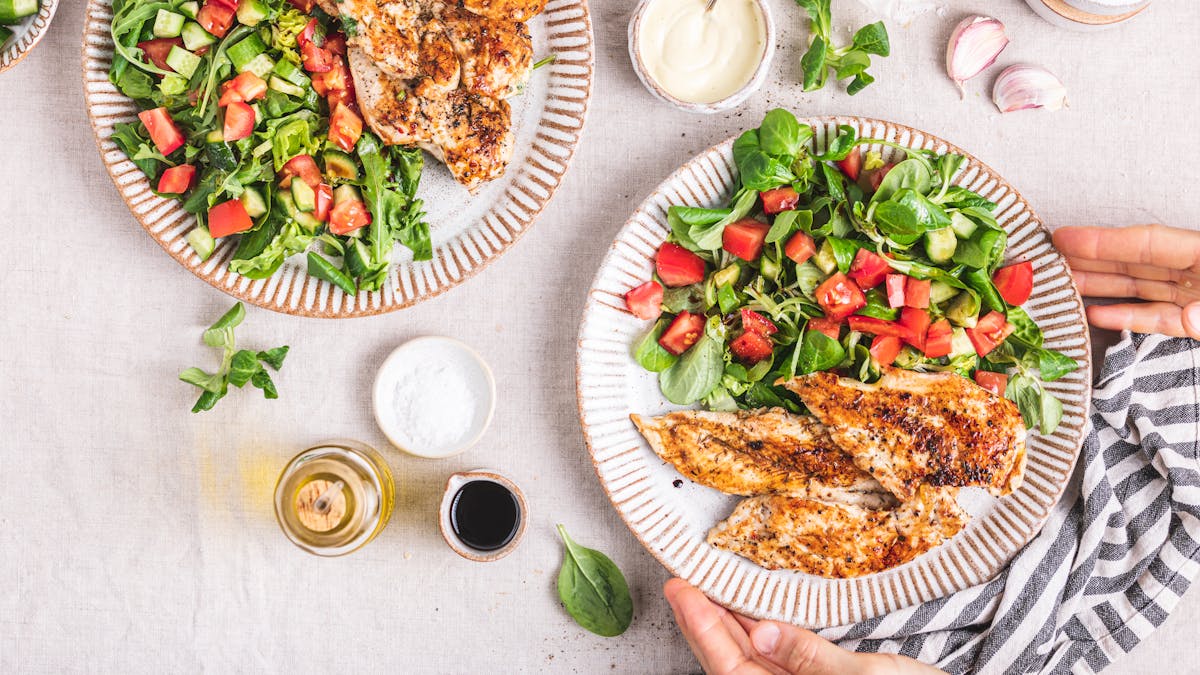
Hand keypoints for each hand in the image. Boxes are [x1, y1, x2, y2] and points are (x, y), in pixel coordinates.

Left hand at [664, 579, 941, 674]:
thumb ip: (808, 657)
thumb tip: (759, 632)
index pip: (730, 664)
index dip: (701, 625)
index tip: (680, 588)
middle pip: (731, 663)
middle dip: (704, 623)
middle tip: (680, 582)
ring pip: (749, 661)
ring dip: (726, 628)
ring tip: (705, 591)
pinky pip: (772, 661)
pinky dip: (756, 635)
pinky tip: (751, 615)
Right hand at [1052, 224, 1199, 337]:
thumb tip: (1189, 316)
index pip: (1148, 243)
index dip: (1104, 241)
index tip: (1065, 238)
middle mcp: (1196, 273)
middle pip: (1135, 261)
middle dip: (1091, 258)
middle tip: (1052, 256)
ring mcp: (1193, 296)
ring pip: (1139, 287)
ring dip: (1100, 286)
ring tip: (1065, 284)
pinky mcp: (1193, 320)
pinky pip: (1156, 317)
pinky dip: (1126, 316)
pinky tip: (1097, 314)